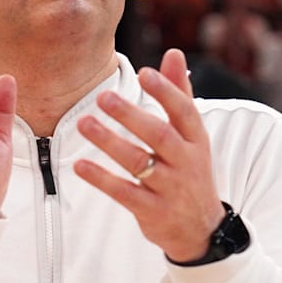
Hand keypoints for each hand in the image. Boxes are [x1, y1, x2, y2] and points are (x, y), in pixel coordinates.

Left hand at [74, 48, 224, 262]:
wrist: (201, 229)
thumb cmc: (191, 171)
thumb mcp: (193, 136)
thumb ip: (181, 94)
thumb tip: (174, 53)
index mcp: (196, 140)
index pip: (184, 112)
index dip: (166, 92)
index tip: (144, 73)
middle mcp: (186, 162)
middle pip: (159, 135)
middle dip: (132, 115)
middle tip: (104, 96)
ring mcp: (169, 188)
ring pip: (138, 163)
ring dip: (110, 142)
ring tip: (84, 123)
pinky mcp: (151, 211)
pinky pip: (124, 193)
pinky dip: (102, 179)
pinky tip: (80, 165)